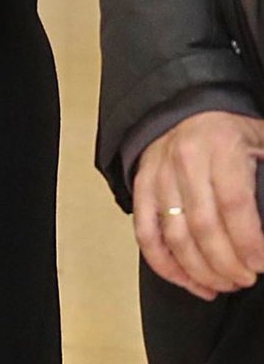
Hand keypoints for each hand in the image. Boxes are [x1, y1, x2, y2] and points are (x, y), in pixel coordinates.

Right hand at [133, 110, 263, 299]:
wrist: (185, 109)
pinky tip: (189, 280)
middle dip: (227, 264)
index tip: (260, 265)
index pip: (234, 203)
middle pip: (203, 226)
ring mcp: (158, 174)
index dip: (248, 241)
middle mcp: (185, 160)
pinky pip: (145, 233)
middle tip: (245, 279)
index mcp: (220, 146)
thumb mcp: (263, 143)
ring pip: (175, 235)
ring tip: (223, 284)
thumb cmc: (231, 134)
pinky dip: (164, 265)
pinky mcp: (140, 186)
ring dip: (200, 270)